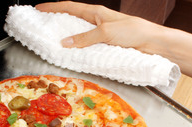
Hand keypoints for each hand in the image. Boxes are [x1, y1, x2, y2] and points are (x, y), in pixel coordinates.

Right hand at [36, 1, 164, 53]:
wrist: (152, 44)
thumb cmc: (134, 32)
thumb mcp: (106, 33)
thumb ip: (86, 37)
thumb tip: (66, 42)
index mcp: (97, 13)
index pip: (70, 7)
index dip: (53, 7)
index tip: (39, 8)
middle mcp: (98, 22)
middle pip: (73, 20)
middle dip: (57, 22)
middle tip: (42, 26)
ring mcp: (102, 34)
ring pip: (79, 34)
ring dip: (67, 38)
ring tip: (53, 43)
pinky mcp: (106, 45)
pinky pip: (87, 46)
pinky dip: (78, 49)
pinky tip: (72, 55)